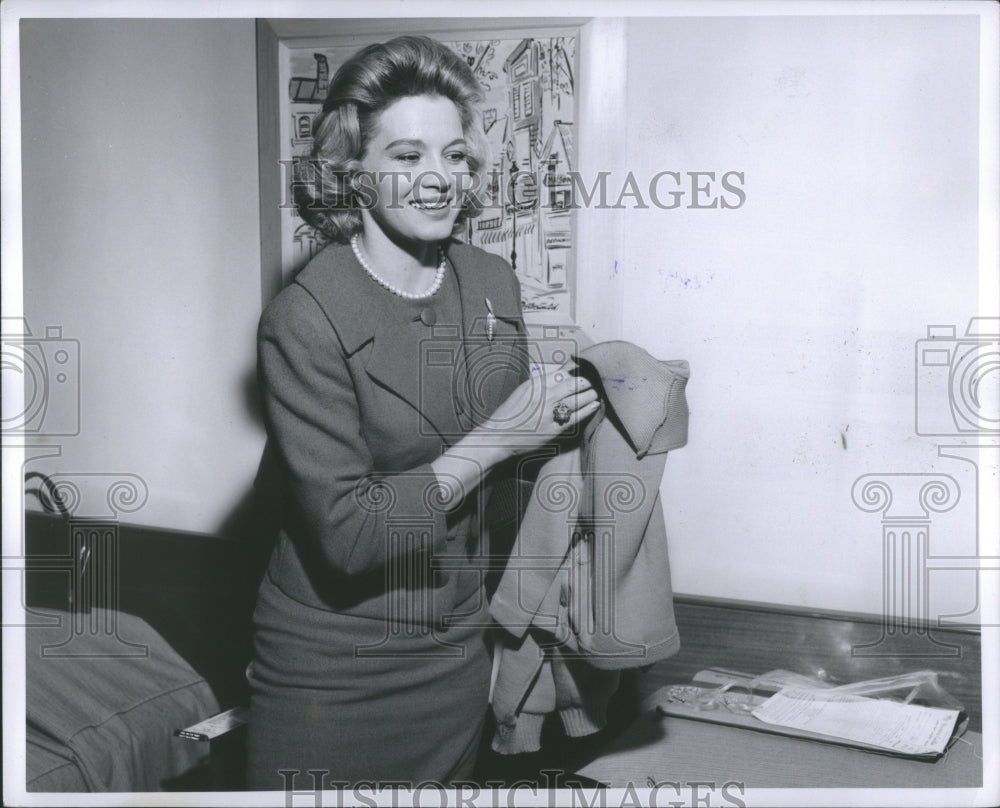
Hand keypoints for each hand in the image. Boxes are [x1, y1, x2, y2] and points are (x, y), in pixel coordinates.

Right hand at [479, 361, 600, 455]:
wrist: (498, 436)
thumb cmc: (510, 414)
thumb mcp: (523, 391)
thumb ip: (542, 382)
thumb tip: (562, 373)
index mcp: (536, 383)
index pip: (564, 370)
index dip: (579, 368)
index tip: (588, 367)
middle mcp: (544, 395)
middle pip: (575, 382)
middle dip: (588, 380)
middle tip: (596, 381)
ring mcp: (549, 411)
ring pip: (578, 398)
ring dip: (590, 394)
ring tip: (596, 392)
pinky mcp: (553, 428)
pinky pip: (576, 416)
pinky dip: (587, 409)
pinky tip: (594, 405)